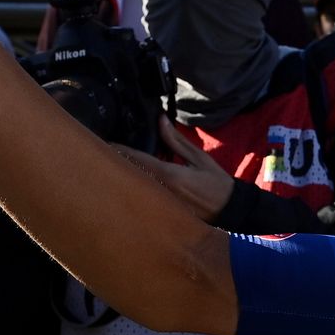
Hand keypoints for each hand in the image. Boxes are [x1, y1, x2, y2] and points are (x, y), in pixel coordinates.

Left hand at [107, 115, 236, 222]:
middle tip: (103, 156)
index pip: (138, 160)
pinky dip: (136, 191)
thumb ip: (176, 141)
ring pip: (136, 190)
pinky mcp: (163, 215)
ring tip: (111, 170)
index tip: (106, 144)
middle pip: (132, 177)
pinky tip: (129, 186)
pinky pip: (144, 201)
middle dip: (119, 166)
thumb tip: (161, 120)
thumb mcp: (199, 158)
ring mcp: (161, 206)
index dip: (121, 152)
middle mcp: (162, 192)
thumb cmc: (216, 182)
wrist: (231, 210)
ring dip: (125, 179)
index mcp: (170, 175)